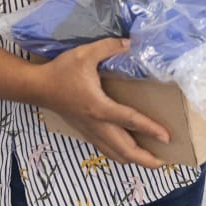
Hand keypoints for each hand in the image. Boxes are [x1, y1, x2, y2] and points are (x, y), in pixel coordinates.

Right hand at [35, 38, 168, 169]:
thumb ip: (109, 47)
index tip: (167, 137)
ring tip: (150, 161)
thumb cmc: (61, 71)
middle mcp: (96, 124)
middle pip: (124, 149)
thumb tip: (130, 43)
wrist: (37, 87)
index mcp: (99, 107)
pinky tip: (127, 153)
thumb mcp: (85, 54)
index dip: (150, 129)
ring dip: (133, 160)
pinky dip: (119, 154)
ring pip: (114, 153)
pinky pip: (105, 149)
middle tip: (163, 162)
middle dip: (144, 159)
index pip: (130, 120)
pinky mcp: (85, 131)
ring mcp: (89, 131)